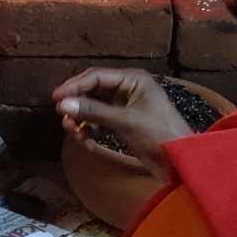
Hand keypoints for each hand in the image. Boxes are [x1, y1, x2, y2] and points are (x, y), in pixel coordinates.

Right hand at [52, 67, 194, 177]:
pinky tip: (85, 137)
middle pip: (94, 90)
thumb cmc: (158, 133)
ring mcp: (126, 106)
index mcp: (133, 80)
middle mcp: (128, 88)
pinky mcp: (124, 122)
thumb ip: (94, 112)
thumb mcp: (125, 121)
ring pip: (95, 106)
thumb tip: (63, 105)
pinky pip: (100, 119)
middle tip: (60, 114)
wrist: (181, 160)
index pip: (97, 76)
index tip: (56, 98)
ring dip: (82, 116)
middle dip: (77, 102)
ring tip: (71, 129)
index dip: (75, 85)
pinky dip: (90, 127)